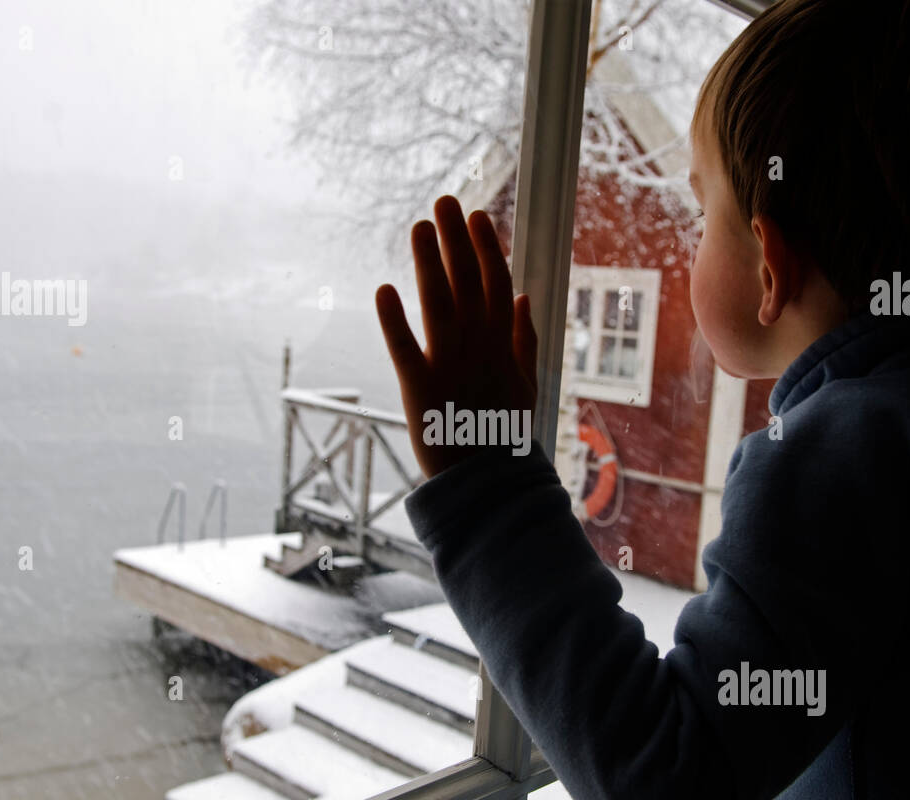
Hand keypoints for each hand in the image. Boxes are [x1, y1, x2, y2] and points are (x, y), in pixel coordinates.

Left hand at [375, 195, 537, 479]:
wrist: (489, 488)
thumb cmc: (504, 437)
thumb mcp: (526, 386)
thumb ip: (524, 340)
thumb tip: (523, 297)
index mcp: (503, 348)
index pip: (498, 286)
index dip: (487, 249)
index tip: (477, 216)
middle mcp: (479, 351)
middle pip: (469, 285)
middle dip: (456, 241)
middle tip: (444, 201)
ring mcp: (451, 369)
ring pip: (440, 306)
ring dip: (428, 264)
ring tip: (418, 227)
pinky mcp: (420, 391)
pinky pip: (406, 350)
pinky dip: (394, 320)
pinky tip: (384, 289)